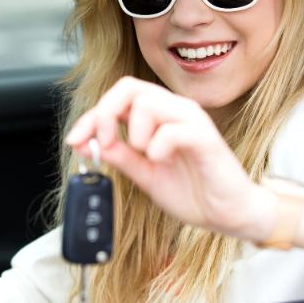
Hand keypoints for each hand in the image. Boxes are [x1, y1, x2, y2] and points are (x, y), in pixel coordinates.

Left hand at [65, 77, 275, 240]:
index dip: (92, 115)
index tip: (75, 140)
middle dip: (105, 115)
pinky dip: (157, 147)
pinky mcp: (206, 138)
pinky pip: (172, 130)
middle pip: (129, 88)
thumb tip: (90, 143)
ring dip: (134, 134)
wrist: (227, 214)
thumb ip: (121, 156)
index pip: (119, 97)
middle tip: (104, 144)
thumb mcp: (145, 174)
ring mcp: (192, 121)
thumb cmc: (193, 191)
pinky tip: (160, 161)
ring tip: (145, 157)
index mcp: (160, 116)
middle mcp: (175, 110)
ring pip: (148, 104)